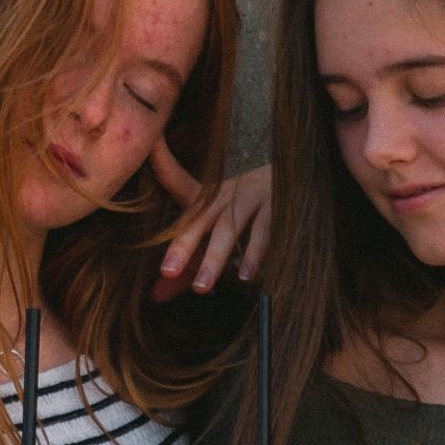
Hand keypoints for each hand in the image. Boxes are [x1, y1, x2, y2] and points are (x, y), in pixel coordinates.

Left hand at [150, 139, 271, 301]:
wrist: (296, 182)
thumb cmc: (247, 211)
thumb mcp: (216, 232)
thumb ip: (189, 263)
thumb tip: (155, 295)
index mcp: (209, 196)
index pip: (177, 181)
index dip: (162, 165)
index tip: (148, 149)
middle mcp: (227, 195)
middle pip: (199, 219)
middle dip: (182, 245)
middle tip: (167, 271)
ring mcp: (252, 199)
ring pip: (229, 228)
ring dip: (214, 258)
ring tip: (201, 287)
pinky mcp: (276, 207)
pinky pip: (264, 232)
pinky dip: (254, 254)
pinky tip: (247, 275)